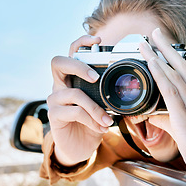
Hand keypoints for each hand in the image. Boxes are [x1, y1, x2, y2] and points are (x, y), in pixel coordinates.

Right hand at [47, 35, 113, 166]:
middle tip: (95, 77)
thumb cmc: (93, 122)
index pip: (72, 53)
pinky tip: (100, 127)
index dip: (81, 42)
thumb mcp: (105, 106)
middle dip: (78, 66)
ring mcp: (55, 100)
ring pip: (72, 93)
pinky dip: (91, 120)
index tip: (98, 39)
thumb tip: (131, 87)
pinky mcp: (54, 116)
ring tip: (107, 119)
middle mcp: (61, 85)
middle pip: (58, 62)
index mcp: (74, 78)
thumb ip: (111, 94)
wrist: (80, 147)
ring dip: (94, 107)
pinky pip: (74, 112)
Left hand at [139, 28, 185, 165]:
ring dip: (159, 55)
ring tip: (147, 41)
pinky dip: (161, 74)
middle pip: (185, 66)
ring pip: (175, 74)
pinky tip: (151, 62)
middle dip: (170, 47)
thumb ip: (165, 119)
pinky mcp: (182, 114)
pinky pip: (170, 90)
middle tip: (157, 32)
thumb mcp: (181, 128)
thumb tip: (148, 114)